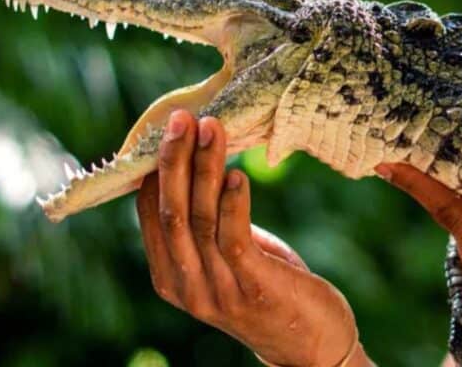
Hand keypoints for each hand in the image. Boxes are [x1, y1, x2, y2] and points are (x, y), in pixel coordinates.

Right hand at [136, 110, 367, 366]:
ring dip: (204, 169)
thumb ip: (208, 221)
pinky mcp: (253, 288)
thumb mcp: (227, 255)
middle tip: (181, 117)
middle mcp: (185, 286)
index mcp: (170, 276)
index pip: (150, 213)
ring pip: (199, 219)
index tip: (168, 125)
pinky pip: (233, 239)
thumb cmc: (269, 287)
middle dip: (173, 160)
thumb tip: (198, 160)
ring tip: (212, 129)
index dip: (156, 167)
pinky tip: (239, 174)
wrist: (311, 345)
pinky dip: (234, 204)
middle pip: (170, 211)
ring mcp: (216, 290)